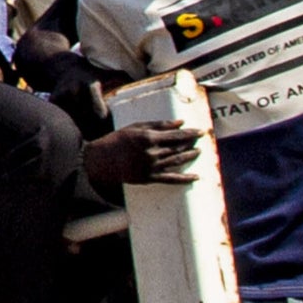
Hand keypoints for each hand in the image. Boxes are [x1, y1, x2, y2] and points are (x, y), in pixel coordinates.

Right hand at [82, 121, 198, 188]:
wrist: (101, 160)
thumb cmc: (118, 140)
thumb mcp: (136, 127)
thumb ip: (159, 124)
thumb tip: (180, 123)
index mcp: (149, 138)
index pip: (176, 135)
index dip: (190, 133)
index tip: (201, 131)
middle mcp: (152, 154)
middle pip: (178, 148)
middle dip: (191, 143)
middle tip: (200, 139)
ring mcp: (151, 167)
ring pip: (177, 161)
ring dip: (190, 156)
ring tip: (198, 152)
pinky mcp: (149, 178)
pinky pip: (171, 179)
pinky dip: (184, 179)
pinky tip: (195, 177)